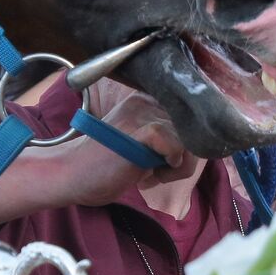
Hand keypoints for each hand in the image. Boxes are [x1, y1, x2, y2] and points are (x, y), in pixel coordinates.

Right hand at [68, 78, 194, 205]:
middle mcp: (145, 101)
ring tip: (150, 174)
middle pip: (193, 129)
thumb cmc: (105, 165)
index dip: (184, 144)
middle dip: (184, 158)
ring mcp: (143, 114)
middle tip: (157, 171)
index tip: (164, 162)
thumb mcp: (139, 142)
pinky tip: (149, 174)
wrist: (71, 174)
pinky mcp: (142, 131)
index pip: (189, 117)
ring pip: (189, 141)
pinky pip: (177, 147)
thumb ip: (166, 136)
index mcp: (145, 100)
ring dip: (177, 167)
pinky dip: (171, 167)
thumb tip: (205, 143)